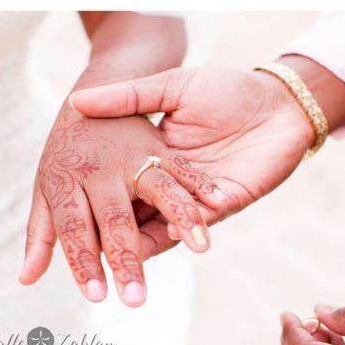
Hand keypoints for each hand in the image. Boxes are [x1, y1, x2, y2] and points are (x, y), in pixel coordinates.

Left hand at [19, 101, 224, 306]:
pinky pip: (181, 167)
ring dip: (180, 219)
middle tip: (136, 297)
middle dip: (126, 259)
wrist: (81, 102)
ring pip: (158, 190)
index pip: (74, 231)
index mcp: (67, 183)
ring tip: (198, 247)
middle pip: (114, 219)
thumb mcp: (44, 190)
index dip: (84, 264)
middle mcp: (99, 171)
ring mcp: (130, 156)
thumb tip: (26, 280)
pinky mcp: (155, 145)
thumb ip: (40, 235)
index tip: (96, 296)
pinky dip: (200, 183)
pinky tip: (219, 202)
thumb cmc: (62, 155)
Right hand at [69, 66, 314, 257]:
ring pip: (162, 225)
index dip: (94, 201)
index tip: (66, 214)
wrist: (278, 98)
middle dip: (111, 232)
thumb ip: (129, 97)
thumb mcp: (172, 86)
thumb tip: (76, 102)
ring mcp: (198, 196)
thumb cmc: (226, 88)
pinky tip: (157, 238)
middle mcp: (172, 181)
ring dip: (139, 243)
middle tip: (84, 247)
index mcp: (155, 156)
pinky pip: (199, 221)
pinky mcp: (226, 202)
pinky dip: (177, 232)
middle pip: (135, 212)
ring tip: (115, 257)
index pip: (118, 186)